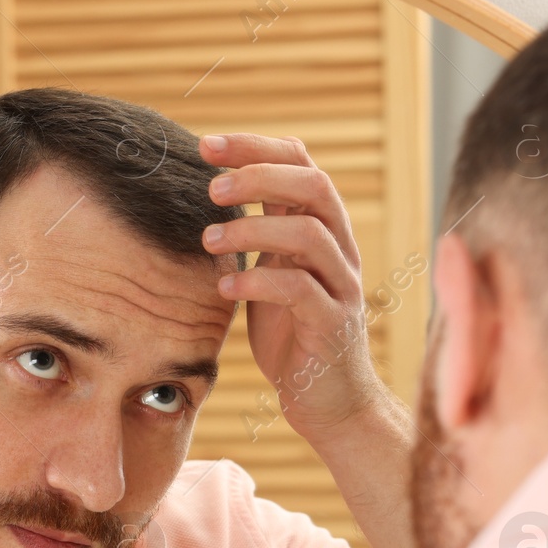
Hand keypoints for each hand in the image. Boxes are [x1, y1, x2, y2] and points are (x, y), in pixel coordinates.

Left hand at [199, 133, 389, 442]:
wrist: (329, 401)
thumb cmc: (292, 334)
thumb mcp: (272, 272)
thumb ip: (260, 232)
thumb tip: (217, 187)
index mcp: (322, 229)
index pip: (301, 165)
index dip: (256, 148)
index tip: (206, 145)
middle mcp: (340, 250)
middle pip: (314, 186)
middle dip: (259, 175)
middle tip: (211, 187)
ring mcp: (342, 286)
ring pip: (309, 234)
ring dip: (253, 230)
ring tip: (209, 240)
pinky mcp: (333, 324)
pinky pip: (301, 290)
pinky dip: (258, 282)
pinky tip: (225, 286)